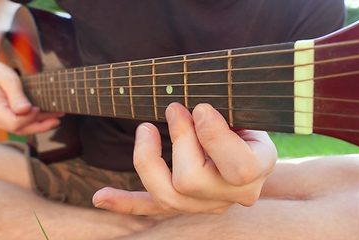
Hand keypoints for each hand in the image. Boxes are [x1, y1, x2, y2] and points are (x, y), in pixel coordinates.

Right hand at [0, 50, 63, 134]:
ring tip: (55, 119)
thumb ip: (17, 95)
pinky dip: (29, 121)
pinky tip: (43, 117)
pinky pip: (13, 123)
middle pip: (17, 129)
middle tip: (56, 120)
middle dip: (39, 126)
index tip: (38, 107)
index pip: (14, 122)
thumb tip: (26, 111)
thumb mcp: (8, 78)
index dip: (30, 118)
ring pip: (16, 128)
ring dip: (37, 124)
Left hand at [93, 102, 277, 214]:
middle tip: (174, 109)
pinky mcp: (183, 205)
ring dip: (148, 160)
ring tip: (145, 129)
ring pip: (167, 197)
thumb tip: (191, 112)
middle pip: (191, 182)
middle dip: (178, 140)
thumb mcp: (246, 110)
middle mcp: (232, 195)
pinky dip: (125, 202)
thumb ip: (226, 112)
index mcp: (258, 169)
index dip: (213, 136)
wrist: (244, 141)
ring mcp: (205, 204)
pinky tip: (100, 197)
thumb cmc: (244, 119)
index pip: (237, 167)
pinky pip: (152, 208)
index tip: (199, 108)